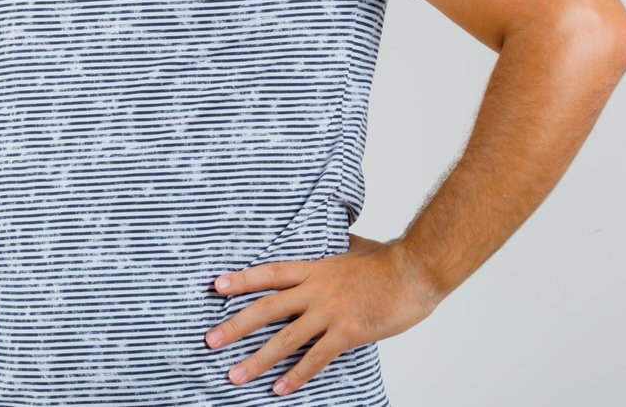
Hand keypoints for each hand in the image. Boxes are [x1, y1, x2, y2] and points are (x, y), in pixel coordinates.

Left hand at [203, 234, 444, 395]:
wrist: (415, 271)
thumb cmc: (390, 259)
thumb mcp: (357, 246)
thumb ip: (341, 246)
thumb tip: (340, 237)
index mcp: (315, 268)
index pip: (270, 273)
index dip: (242, 280)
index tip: (216, 287)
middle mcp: (316, 290)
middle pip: (266, 308)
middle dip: (235, 326)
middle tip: (210, 340)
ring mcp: (330, 312)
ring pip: (285, 339)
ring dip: (257, 359)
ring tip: (235, 376)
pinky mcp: (347, 332)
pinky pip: (316, 358)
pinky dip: (296, 375)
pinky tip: (279, 388)